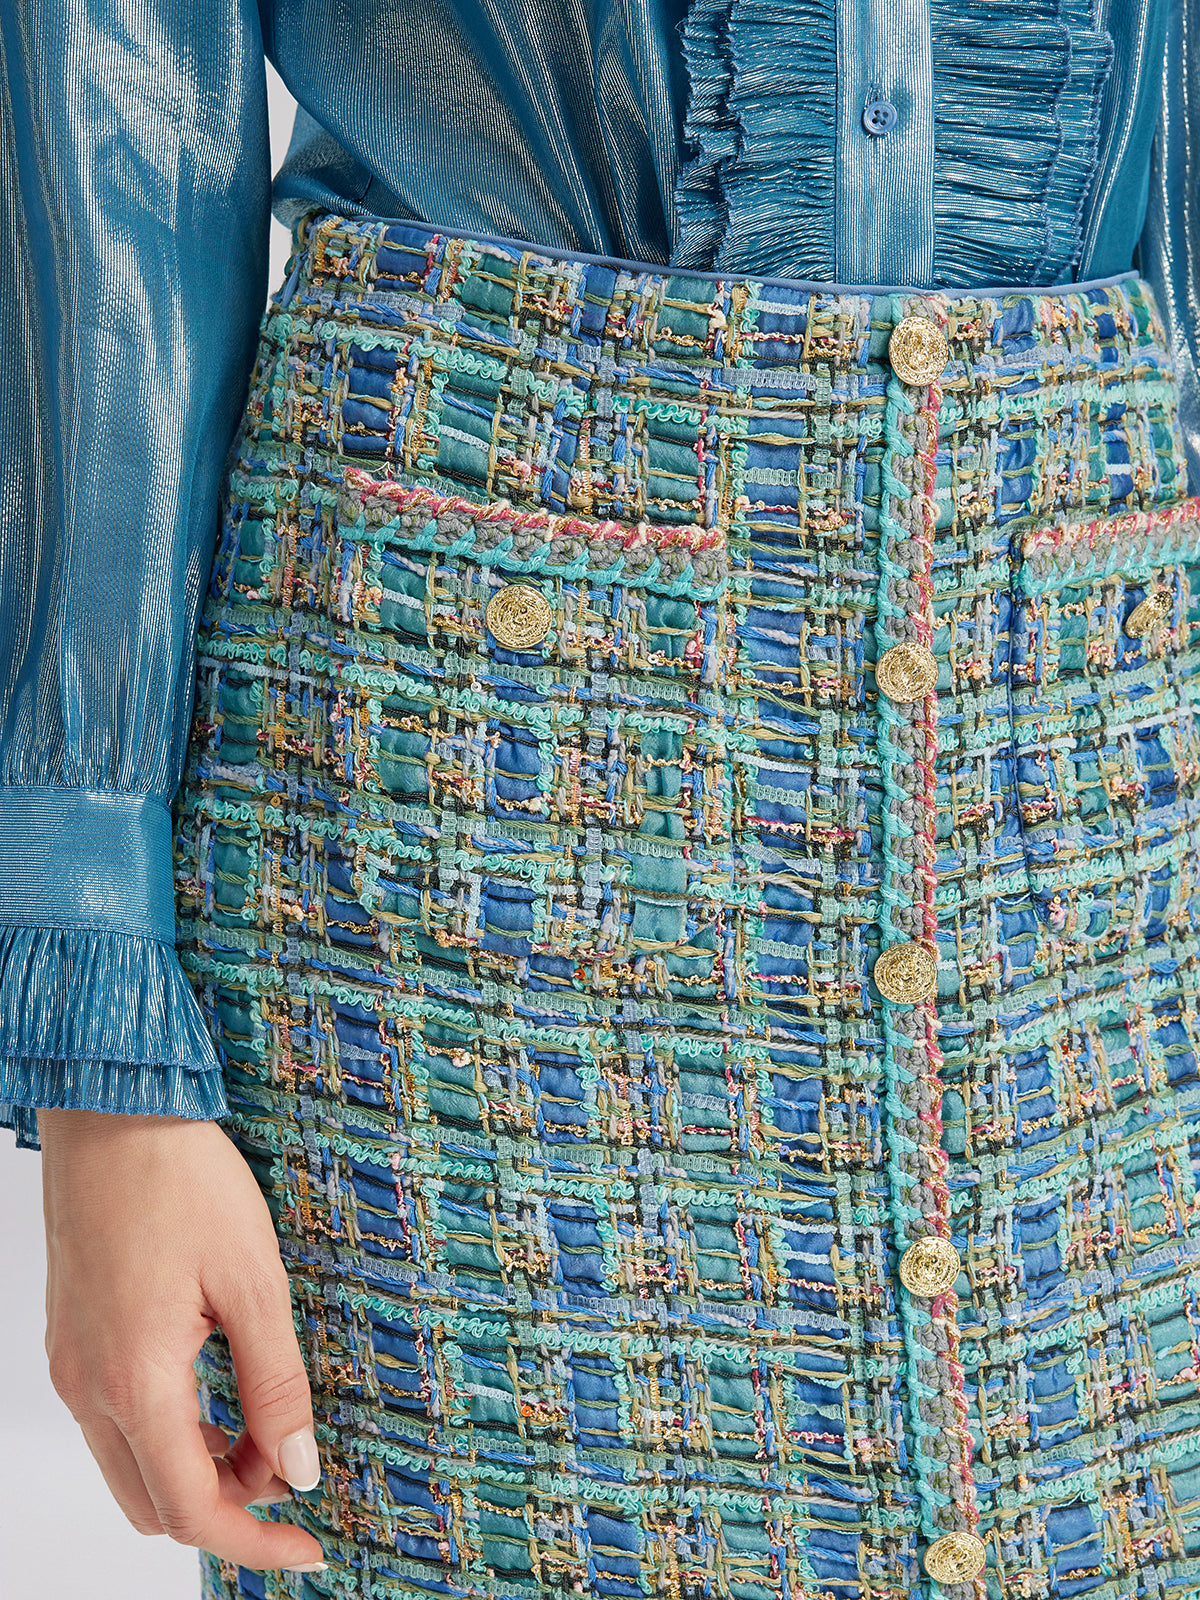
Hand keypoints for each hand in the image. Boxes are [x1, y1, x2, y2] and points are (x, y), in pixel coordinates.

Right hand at [36, 1107, 325, 1572]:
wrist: (115, 1114)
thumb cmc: (182, 1181)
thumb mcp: (254, 1282)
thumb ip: (276, 1384)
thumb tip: (298, 1471)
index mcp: (135, 1380)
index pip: (191, 1508)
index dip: (254, 1543)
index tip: (309, 1549)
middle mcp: (89, 1387)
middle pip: (156, 1504)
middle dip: (228, 1506)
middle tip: (291, 1461)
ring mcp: (73, 1366)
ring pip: (133, 1466)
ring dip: (198, 1468)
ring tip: (264, 1421)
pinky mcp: (73, 1341)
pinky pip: (118, 1421)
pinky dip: (169, 1431)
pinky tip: (219, 1390)